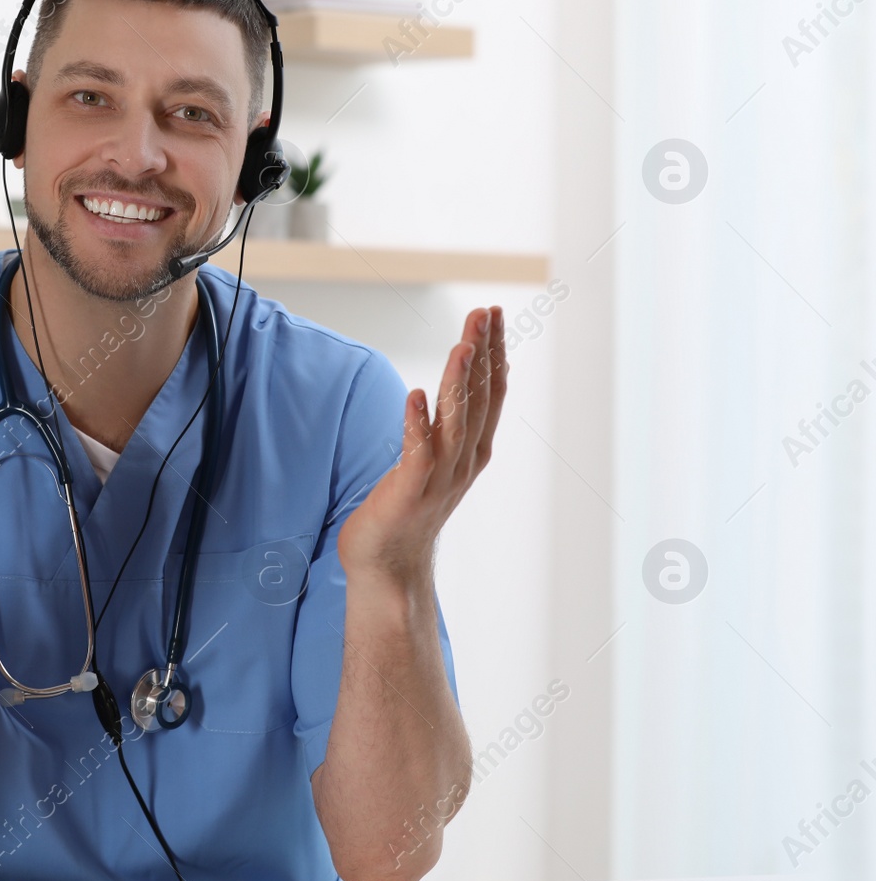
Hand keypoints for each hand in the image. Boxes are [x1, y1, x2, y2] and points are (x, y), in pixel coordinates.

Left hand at [336, 306, 507, 587]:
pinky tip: (415, 395)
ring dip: (458, 382)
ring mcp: (438, 477)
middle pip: (479, 399)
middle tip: (485, 312)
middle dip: (482, 353)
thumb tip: (473, 385)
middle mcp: (462, 461)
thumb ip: (456, 424)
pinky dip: (418, 423)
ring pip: (454, 421)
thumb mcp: (440, 460)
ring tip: (462, 345)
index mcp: (471, 451)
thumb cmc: (407, 510)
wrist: (388, 567)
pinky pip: (417, 453)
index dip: (493, 353)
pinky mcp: (409, 492)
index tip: (493, 314)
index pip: (489, 393)